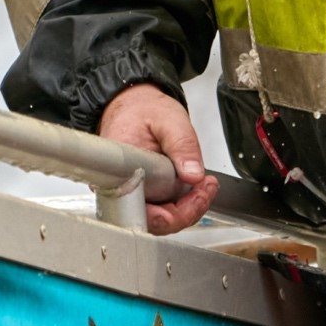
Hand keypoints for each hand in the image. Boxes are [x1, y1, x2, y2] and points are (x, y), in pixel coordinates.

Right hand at [98, 84, 217, 234]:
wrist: (132, 103)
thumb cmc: (142, 110)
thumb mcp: (169, 120)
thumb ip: (183, 145)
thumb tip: (193, 175)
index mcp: (119, 170)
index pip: (141, 211)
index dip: (170, 215)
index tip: (194, 200)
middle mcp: (119, 188)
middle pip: (153, 222)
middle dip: (186, 211)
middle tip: (206, 189)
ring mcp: (130, 193)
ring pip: (159, 219)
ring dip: (186, 207)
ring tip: (204, 185)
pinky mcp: (141, 193)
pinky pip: (160, 209)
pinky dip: (181, 203)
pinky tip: (194, 188)